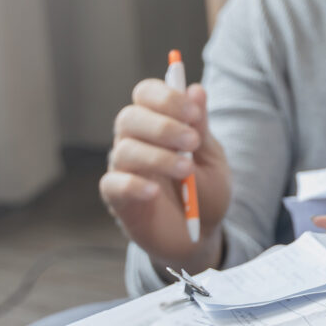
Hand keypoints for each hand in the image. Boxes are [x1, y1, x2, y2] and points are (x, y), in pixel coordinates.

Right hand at [100, 79, 231, 270]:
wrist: (202, 235)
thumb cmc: (206, 192)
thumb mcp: (212, 158)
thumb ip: (201, 127)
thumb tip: (196, 90)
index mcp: (157, 123)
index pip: (146, 94)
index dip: (166, 98)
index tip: (193, 113)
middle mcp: (135, 140)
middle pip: (130, 117)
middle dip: (163, 126)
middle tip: (192, 142)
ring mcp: (124, 169)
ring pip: (124, 150)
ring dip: (157, 156)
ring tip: (186, 170)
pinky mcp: (118, 198)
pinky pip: (113, 184)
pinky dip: (133, 184)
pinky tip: (155, 191)